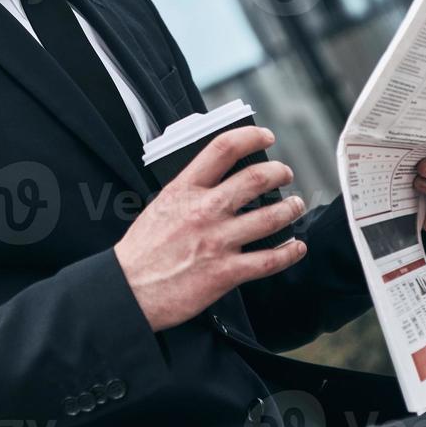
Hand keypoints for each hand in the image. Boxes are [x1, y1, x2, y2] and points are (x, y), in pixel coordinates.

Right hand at [114, 126, 308, 332]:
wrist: (129, 290)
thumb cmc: (141, 251)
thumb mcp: (160, 205)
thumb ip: (188, 192)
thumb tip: (216, 180)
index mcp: (184, 190)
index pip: (222, 148)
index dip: (250, 136)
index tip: (265, 136)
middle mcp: (204, 210)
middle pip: (255, 179)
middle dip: (279, 172)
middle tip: (285, 173)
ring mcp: (217, 241)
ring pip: (270, 217)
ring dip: (290, 208)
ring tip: (294, 205)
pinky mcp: (226, 272)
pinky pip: (269, 260)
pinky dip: (289, 252)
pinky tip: (296, 247)